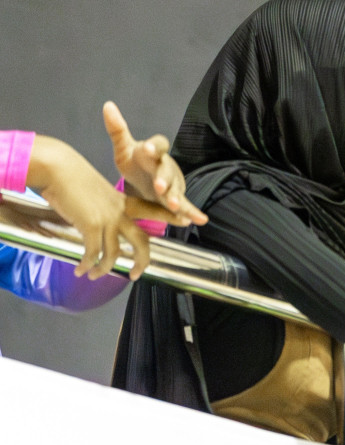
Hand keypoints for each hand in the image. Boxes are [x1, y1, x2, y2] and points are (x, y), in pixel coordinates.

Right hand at [25, 135, 180, 280]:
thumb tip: (95, 227)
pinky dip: (87, 265)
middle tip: (136, 275)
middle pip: (141, 241)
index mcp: (123, 202)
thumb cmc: (69, 179)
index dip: (170, 216)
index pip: (152, 210)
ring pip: (115, 253)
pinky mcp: (93, 225)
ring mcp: (109, 219)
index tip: (187, 220)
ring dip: (103, 269)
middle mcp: (120, 212)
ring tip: (94, 276)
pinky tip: (80, 271)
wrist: (57, 168)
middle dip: (143, 261)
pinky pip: (94, 253)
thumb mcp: (94, 194)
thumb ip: (101, 211)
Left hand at [102, 101, 206, 226]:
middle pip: (168, 170)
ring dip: (176, 197)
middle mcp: (166, 165)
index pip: (158, 144)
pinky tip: (201, 220)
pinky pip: (184, 205)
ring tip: (173, 205)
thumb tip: (108, 105)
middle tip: (159, 186)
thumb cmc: (134, 161)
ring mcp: (173, 183)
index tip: (147, 148)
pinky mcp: (175, 198)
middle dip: (165, 178)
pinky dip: (192, 212)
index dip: (154, 146)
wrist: (145, 178)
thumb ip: (117, 129)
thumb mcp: (123, 147)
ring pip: (176, 189)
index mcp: (153, 151)